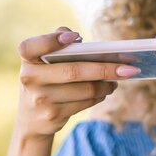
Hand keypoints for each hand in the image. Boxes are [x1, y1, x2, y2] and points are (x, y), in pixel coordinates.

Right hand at [16, 26, 140, 139]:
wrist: (31, 119)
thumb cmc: (43, 80)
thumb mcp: (42, 62)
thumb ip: (56, 44)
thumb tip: (77, 38)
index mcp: (26, 60)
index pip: (31, 47)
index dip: (51, 40)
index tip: (75, 36)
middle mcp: (30, 79)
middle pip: (73, 72)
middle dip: (105, 69)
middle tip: (129, 68)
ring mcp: (42, 100)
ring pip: (85, 90)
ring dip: (107, 85)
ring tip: (120, 78)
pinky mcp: (54, 116)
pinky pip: (85, 103)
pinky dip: (100, 95)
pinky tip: (107, 90)